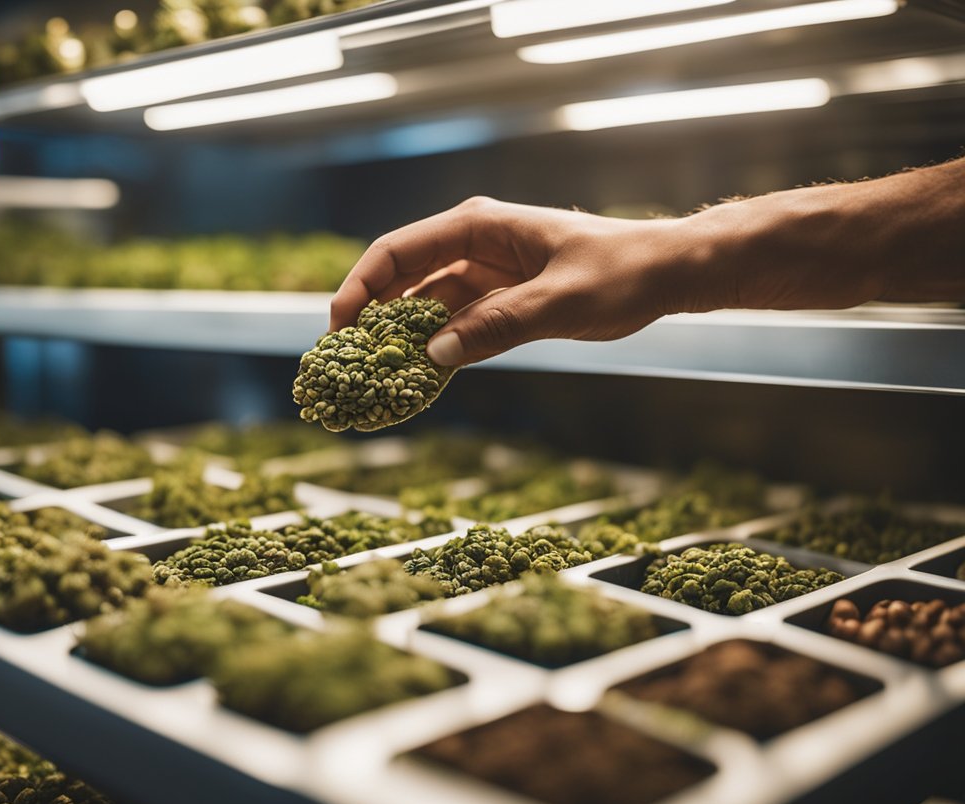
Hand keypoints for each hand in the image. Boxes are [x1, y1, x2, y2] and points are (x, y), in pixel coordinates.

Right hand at [330, 196, 706, 366]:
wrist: (666, 274)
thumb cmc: (620, 272)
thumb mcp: (561, 301)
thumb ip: (498, 326)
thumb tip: (434, 356)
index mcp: (479, 226)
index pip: (398, 251)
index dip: (360, 287)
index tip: (336, 327)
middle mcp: (473, 245)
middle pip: (400, 278)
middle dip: (368, 317)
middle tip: (342, 361)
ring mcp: (484, 274)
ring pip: (423, 306)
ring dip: (398, 339)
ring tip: (370, 376)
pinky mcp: (499, 300)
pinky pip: (453, 325)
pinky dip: (433, 350)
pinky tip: (414, 379)